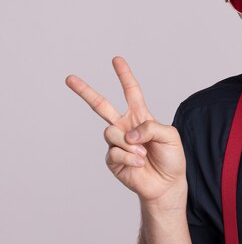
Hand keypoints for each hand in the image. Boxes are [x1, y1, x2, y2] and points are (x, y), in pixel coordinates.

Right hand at [66, 57, 185, 204]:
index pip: (131, 92)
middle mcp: (125, 127)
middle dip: (85, 91)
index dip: (124, 76)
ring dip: (130, 145)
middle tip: (69, 78)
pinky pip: (116, 152)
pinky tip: (139, 164)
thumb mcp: (170, 136)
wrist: (167, 184)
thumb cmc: (171, 158)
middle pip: (101, 105)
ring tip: (144, 155)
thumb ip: (151, 128)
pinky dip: (131, 159)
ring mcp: (117, 143)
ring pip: (111, 132)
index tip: (116, 59)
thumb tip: (128, 134)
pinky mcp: (112, 160)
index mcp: (141, 116)